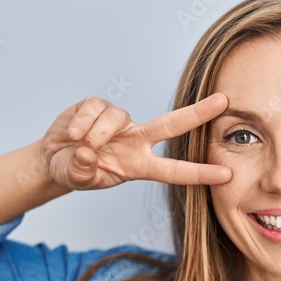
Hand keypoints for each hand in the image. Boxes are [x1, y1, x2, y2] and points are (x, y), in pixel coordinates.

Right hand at [38, 94, 231, 189]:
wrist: (53, 156)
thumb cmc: (75, 170)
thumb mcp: (78, 178)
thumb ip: (83, 171)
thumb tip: (87, 153)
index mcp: (139, 165)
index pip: (175, 171)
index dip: (200, 173)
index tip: (227, 174)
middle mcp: (136, 140)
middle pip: (172, 125)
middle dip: (198, 113)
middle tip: (224, 102)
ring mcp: (120, 121)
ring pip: (116, 119)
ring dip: (95, 135)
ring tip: (80, 147)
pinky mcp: (99, 105)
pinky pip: (96, 109)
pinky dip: (83, 123)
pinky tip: (73, 134)